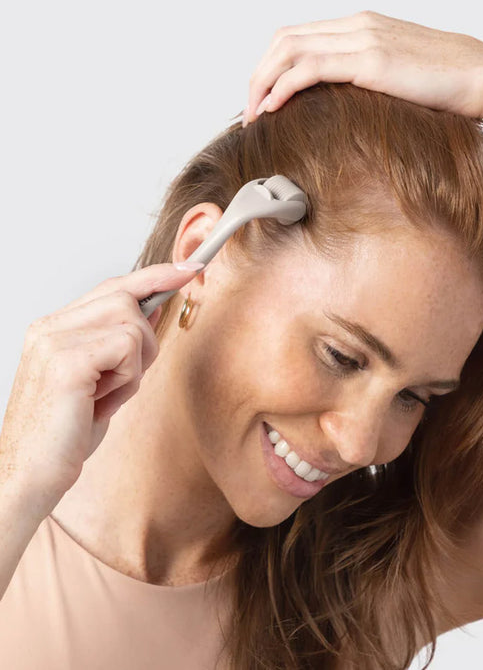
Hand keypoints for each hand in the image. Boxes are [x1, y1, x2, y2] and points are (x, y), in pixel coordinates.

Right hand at [0, 263, 200, 496]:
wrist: (29, 478)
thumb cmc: (64, 435)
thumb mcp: (101, 382)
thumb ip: (122, 343)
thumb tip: (155, 308)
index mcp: (55, 328)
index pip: (112, 288)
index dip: (153, 277)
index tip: (188, 269)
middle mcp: (50, 326)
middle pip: (126, 299)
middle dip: (146, 341)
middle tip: (124, 380)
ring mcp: (55, 340)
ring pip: (132, 324)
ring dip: (134, 367)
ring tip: (105, 396)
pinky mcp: (66, 362)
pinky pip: (127, 348)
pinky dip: (127, 379)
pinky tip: (101, 402)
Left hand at [243, 10, 482, 127]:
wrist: (481, 76)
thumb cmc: (445, 83)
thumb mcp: (395, 76)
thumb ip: (364, 80)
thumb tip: (339, 105)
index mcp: (360, 27)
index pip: (298, 38)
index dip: (271, 67)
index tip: (262, 98)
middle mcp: (356, 27)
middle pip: (285, 40)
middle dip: (259, 75)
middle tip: (250, 110)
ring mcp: (362, 39)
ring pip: (290, 50)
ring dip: (264, 82)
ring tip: (255, 114)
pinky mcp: (370, 60)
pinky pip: (311, 67)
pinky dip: (284, 87)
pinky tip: (273, 107)